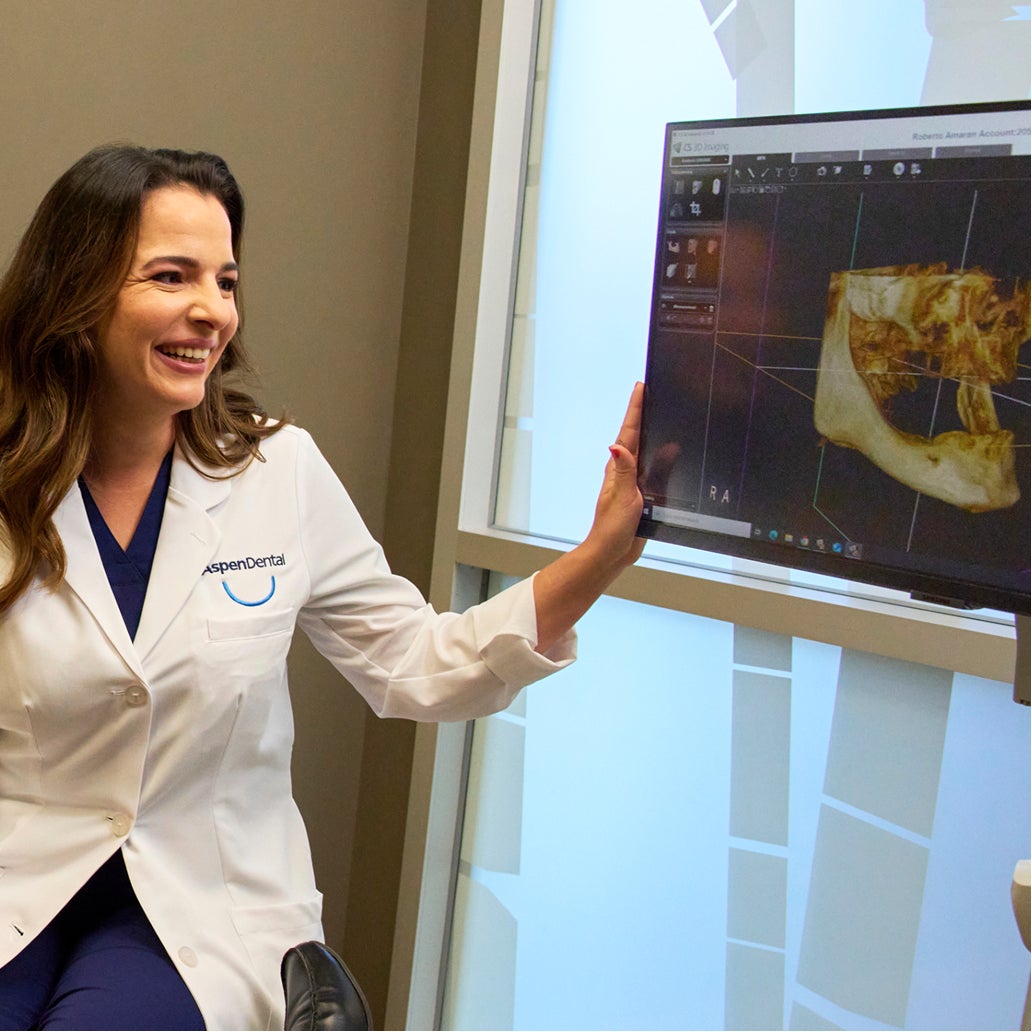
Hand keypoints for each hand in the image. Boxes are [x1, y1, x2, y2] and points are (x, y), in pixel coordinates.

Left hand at [532, 382, 646, 651]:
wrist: (612, 553)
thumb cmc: (612, 528)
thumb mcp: (621, 498)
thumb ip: (625, 471)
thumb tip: (617, 445)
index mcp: (619, 468)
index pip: (629, 432)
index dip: (635, 409)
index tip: (641, 386)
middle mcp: (625, 471)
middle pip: (636, 436)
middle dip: (643, 413)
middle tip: (652, 392)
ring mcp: (633, 483)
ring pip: (646, 451)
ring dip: (652, 433)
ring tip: (662, 414)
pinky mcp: (642, 495)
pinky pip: (654, 470)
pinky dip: (661, 458)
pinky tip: (671, 455)